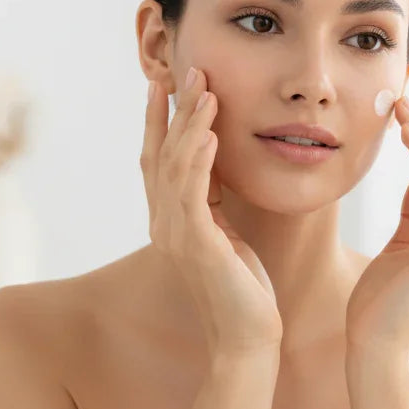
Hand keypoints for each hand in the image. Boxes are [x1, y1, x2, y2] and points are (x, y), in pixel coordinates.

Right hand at [142, 67, 282, 358]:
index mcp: (172, 222)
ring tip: (204, 90)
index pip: (160, 161)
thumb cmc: (243, 290)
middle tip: (188, 70)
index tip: (170, 84)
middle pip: (160, 154)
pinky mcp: (197, 246)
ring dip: (189, 125)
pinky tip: (212, 134)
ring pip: (175, 166)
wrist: (248, 338)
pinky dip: (200, 161)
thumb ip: (215, 206)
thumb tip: (218, 170)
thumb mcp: (228, 237)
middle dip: (173, 111)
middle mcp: (165, 225)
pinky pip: (193, 194)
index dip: (162, 121)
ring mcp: (177, 235)